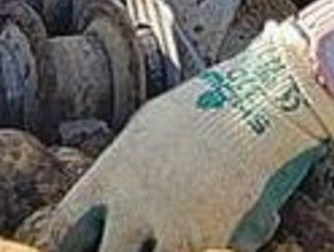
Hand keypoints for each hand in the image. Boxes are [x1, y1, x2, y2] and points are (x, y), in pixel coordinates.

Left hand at [49, 22, 333, 251]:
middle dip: (115, 251)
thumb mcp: (152, 125)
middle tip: (137, 240)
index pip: (63, 228)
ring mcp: (170, 227)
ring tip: (182, 231)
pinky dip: (210, 244)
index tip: (80, 248)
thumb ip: (125, 168)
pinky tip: (222, 231)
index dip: (69, 246)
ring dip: (165, 245)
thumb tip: (112, 201)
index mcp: (113, 173)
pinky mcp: (210, 242)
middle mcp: (132, 206)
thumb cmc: (213, 104)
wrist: (269, 97)